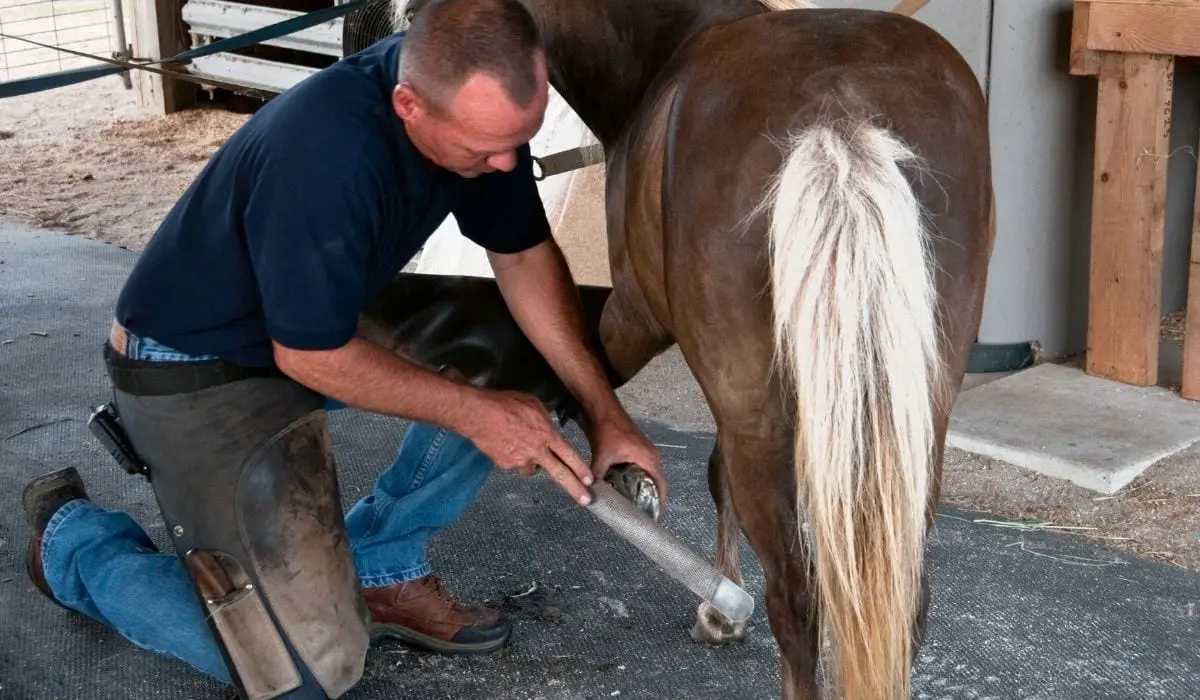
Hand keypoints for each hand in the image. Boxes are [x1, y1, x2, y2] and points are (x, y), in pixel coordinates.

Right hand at [463, 390, 594, 504]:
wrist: (478, 414)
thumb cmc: (506, 404)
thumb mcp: (533, 405)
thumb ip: (544, 421)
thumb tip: (547, 429)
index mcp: (546, 435)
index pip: (569, 455)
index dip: (580, 469)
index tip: (590, 481)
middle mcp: (536, 451)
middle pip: (559, 474)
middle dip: (575, 488)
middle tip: (586, 500)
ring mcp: (520, 460)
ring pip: (531, 467)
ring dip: (530, 461)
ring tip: (519, 444)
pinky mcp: (505, 465)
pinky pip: (513, 463)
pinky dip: (512, 456)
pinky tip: (504, 443)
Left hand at [587, 409, 666, 508]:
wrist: (605, 410)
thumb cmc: (608, 431)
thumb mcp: (602, 456)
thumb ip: (598, 476)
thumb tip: (591, 494)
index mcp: (649, 459)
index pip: (661, 485)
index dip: (659, 502)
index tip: (655, 517)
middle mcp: (653, 456)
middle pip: (658, 482)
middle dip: (652, 498)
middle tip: (642, 515)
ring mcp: (648, 452)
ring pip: (651, 476)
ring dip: (647, 489)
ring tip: (637, 506)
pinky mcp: (641, 449)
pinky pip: (646, 469)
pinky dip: (642, 480)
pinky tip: (630, 489)